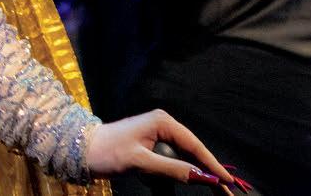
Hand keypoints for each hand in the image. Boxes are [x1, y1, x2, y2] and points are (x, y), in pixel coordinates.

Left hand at [82, 110, 240, 188]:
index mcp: (163, 122)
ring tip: (213, 189)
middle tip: (226, 191)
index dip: (213, 164)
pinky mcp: (151, 146)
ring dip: (193, 174)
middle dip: (207, 171)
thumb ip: (171, 169)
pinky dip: (177, 174)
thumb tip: (199, 176)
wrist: (82, 149)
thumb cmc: (108, 152)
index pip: (195, 145)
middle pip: (192, 151)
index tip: (228, 181)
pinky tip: (181, 183)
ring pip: (183, 158)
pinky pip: (171, 161)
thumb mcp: (141, 162)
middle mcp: (163, 125)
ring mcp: (157, 135)